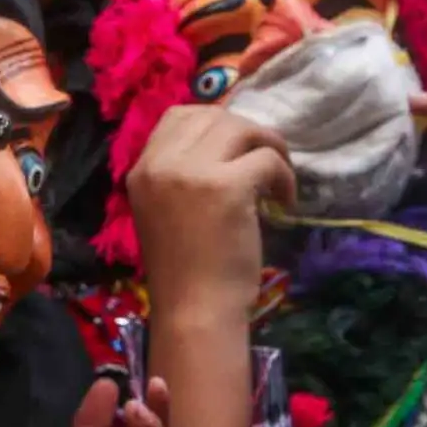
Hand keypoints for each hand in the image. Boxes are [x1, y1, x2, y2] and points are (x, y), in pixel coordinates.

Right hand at [127, 106, 294, 324]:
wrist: (193, 311)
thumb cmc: (183, 271)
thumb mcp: (165, 211)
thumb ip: (180, 176)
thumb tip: (227, 145)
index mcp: (141, 170)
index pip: (177, 116)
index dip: (214, 123)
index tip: (236, 147)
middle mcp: (160, 164)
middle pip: (212, 116)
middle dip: (246, 131)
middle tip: (264, 159)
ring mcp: (192, 172)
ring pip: (241, 128)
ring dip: (269, 146)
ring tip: (278, 178)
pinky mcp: (226, 187)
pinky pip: (266, 159)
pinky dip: (284, 176)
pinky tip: (284, 201)